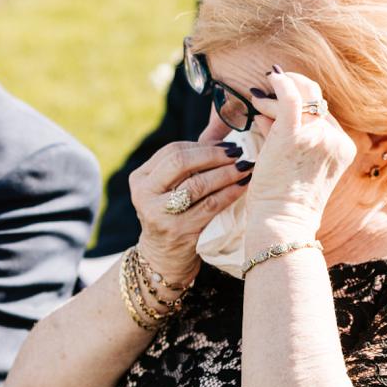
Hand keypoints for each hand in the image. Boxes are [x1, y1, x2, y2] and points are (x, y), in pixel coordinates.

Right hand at [129, 118, 253, 283]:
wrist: (163, 258)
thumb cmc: (174, 215)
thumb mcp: (170, 188)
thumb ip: (188, 162)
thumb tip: (224, 128)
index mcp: (140, 178)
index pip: (172, 151)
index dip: (202, 146)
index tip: (227, 145)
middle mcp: (144, 194)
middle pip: (180, 162)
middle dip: (213, 155)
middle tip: (238, 153)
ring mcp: (159, 214)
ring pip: (197, 184)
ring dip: (226, 173)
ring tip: (246, 167)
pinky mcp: (177, 231)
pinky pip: (210, 205)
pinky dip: (230, 192)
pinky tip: (244, 185)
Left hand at [241, 66, 355, 239]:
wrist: (282, 222)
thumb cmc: (285, 202)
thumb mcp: (297, 167)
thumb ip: (288, 138)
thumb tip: (265, 115)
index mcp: (343, 148)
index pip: (323, 116)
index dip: (301, 107)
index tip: (278, 104)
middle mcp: (335, 139)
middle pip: (316, 102)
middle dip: (294, 90)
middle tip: (271, 86)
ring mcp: (318, 136)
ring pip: (300, 99)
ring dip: (277, 94)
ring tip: (257, 97)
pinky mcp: (294, 135)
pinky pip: (291, 98)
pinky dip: (281, 84)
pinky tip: (271, 79)